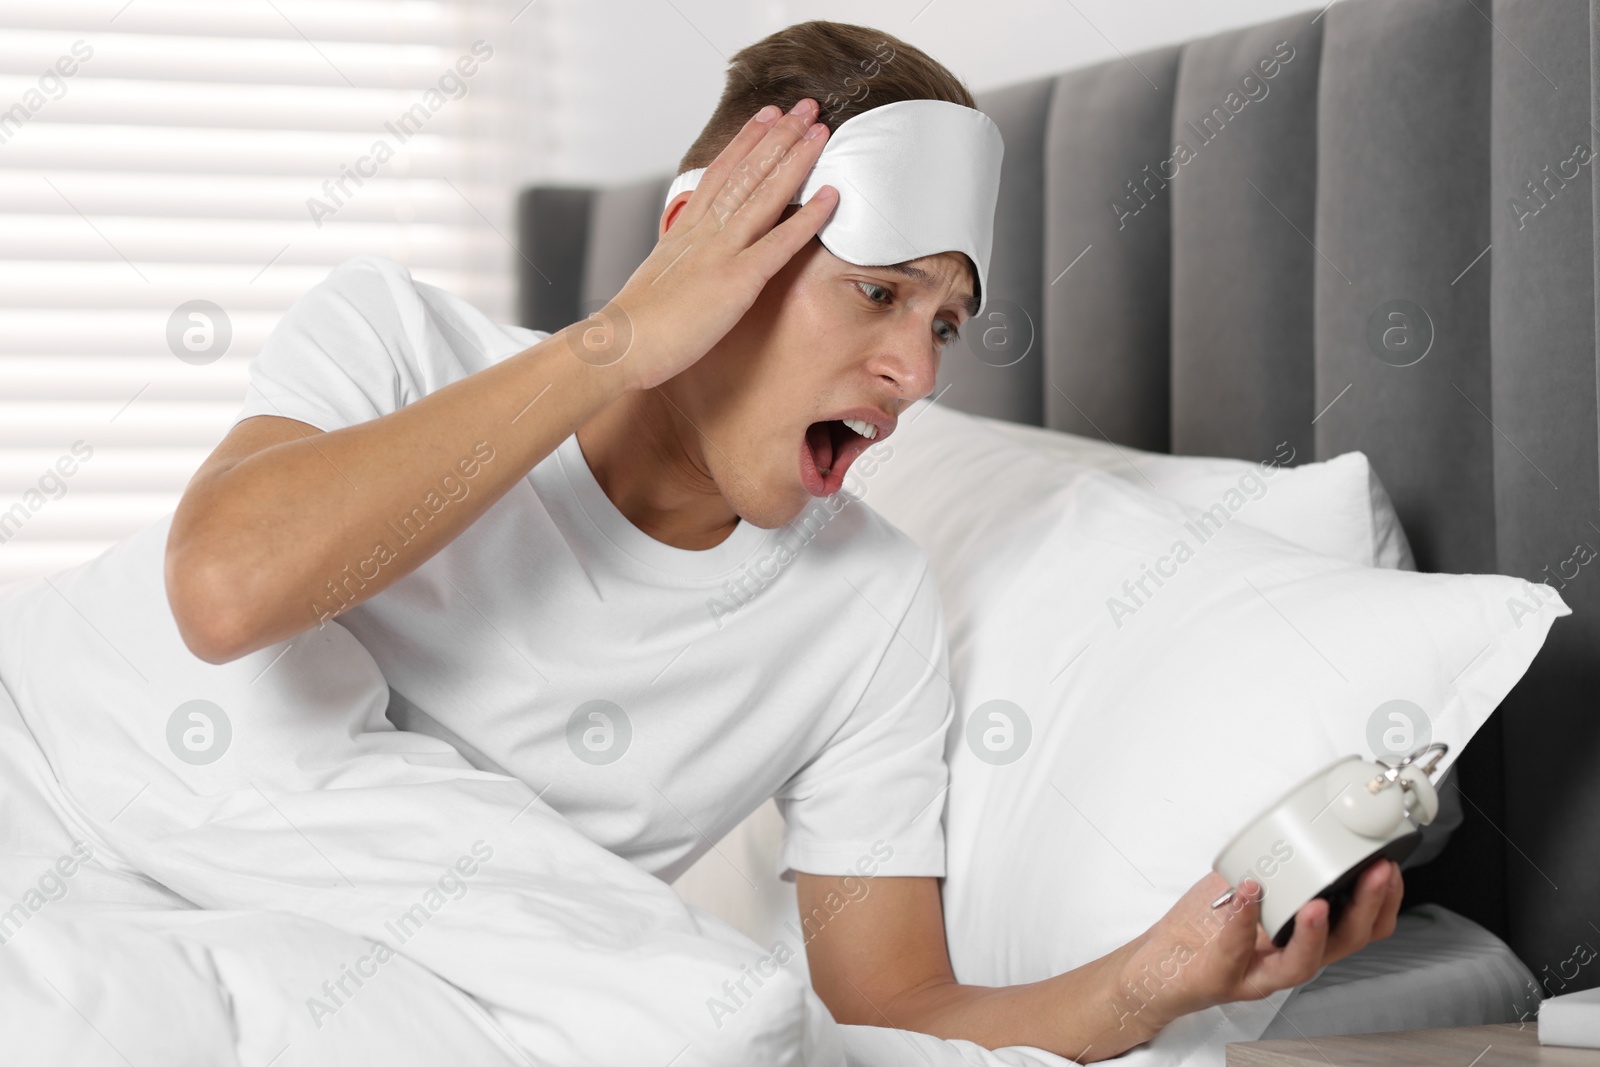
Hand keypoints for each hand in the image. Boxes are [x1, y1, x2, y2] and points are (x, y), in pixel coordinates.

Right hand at [566, 98, 839, 391]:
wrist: (615, 346)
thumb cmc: (634, 326)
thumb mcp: (658, 278)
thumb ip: (680, 259)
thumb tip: (687, 254)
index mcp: (684, 231)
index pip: (719, 174)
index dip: (745, 142)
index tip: (766, 117)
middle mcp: (703, 232)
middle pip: (746, 172)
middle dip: (778, 136)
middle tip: (805, 106)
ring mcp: (721, 253)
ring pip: (764, 194)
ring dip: (795, 159)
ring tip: (819, 130)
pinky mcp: (737, 282)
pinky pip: (779, 244)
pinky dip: (807, 218)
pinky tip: (830, 196)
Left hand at [1114, 859, 1404, 1032]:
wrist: (1163, 963)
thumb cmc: (1208, 927)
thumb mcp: (1250, 887)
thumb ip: (1273, 863)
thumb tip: (1294, 818)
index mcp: (1305, 935)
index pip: (1362, 926)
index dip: (1384, 900)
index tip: (1390, 866)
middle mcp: (1291, 957)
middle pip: (1346, 943)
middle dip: (1366, 907)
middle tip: (1375, 875)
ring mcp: (1261, 972)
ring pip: (1302, 963)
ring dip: (1314, 931)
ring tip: (1317, 903)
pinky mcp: (1226, 976)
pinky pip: (1237, 949)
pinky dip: (1242, 920)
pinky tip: (1246, 893)